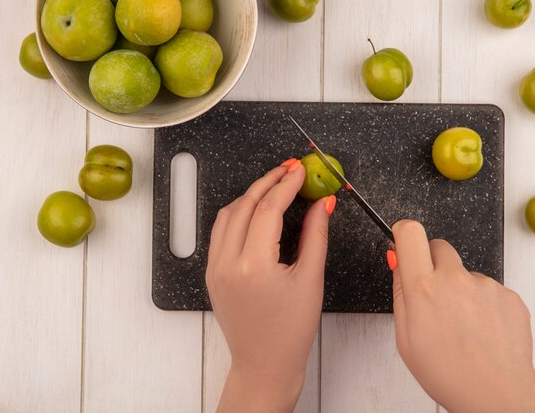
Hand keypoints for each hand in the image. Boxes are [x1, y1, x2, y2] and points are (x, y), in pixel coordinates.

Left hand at [206, 159, 335, 412]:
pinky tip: (256, 209)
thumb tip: (321, 204)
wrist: (264, 364)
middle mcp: (228, 263)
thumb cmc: (290, 332)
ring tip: (275, 185)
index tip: (300, 170)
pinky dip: (238, 213)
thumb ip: (316, 236)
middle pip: (245, 205)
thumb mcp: (311, 280)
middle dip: (268, 182)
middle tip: (289, 170)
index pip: (268, 209)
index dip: (286, 184)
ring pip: (228, 214)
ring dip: (251, 194)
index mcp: (253, 265)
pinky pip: (221, 231)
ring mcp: (215, 268)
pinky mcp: (212, 273)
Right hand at [390, 220, 534, 412]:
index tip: (404, 241)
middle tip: (434, 294)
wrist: (497, 396)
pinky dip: (483, 304)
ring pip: (465, 272)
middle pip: (439, 246)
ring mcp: (486, 286)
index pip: (411, 233)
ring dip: (460, 289)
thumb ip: (401, 294)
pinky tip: (481, 331)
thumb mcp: (406, 338)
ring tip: (462, 327)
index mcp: (424, 289)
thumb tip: (399, 262)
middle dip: (433, 263)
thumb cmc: (449, 374)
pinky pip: (488, 288)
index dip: (405, 233)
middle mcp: (455, 280)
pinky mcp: (509, 295)